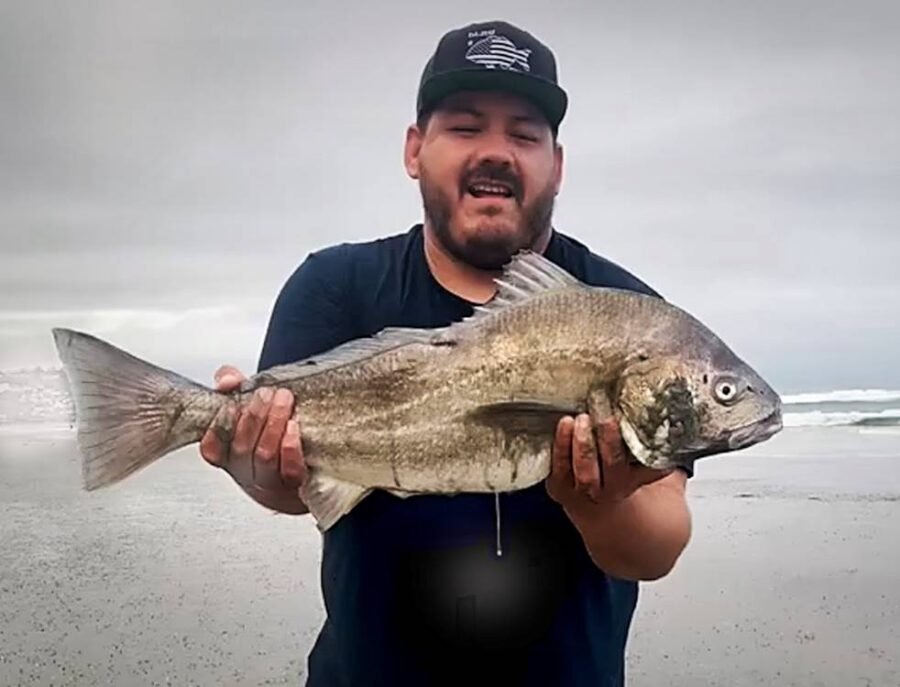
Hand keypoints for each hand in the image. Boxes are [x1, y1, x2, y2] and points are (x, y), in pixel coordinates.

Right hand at [199, 365, 306, 493]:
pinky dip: (291, 448)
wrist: (313, 457)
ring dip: (273, 424)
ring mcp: (270, 483)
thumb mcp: (251, 404)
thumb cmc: (274, 428)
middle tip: (266, 393)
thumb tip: (228, 379)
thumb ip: (234, 386)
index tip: (230, 405)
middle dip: (254, 416)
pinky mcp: (295, 485)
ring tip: (284, 399)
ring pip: (265, 455)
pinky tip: (293, 428)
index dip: (217, 429)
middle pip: (242, 448)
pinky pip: (290, 471)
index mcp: (229, 455)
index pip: (212, 449)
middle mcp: (246, 471)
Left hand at [546, 413, 671, 510]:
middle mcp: (611, 491)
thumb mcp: (651, 474)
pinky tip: (564, 425)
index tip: (649, 431)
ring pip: (585, 471)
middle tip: (608, 418)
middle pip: (613, 468)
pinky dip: (560, 446)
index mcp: (636, 484)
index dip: (649, 453)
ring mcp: (583, 491)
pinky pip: (558, 468)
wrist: (600, 516)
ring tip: (582, 419)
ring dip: (583, 444)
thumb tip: (684, 426)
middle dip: (610, 442)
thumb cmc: (625, 484)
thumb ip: (663, 454)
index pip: (649, 469)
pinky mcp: (559, 487)